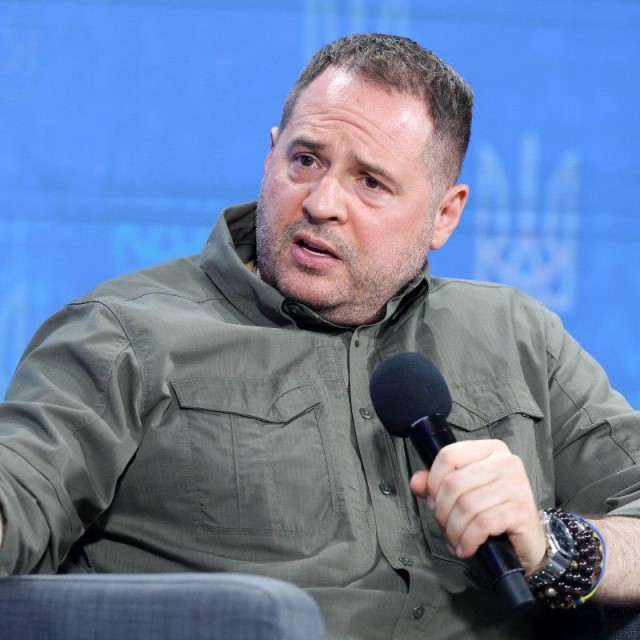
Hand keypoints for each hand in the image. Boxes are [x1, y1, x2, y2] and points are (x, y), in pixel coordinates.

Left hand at [409, 439, 545, 574]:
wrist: (528, 539)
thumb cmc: (493, 510)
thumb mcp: (463, 492)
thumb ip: (436, 484)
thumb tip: (416, 483)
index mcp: (489, 450)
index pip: (449, 455)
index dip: (433, 481)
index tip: (433, 501)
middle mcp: (506, 461)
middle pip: (454, 483)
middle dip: (442, 511)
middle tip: (444, 525)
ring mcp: (516, 484)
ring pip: (467, 506)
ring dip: (454, 529)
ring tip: (455, 539)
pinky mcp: (521, 510)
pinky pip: (482, 524)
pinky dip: (468, 540)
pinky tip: (466, 548)